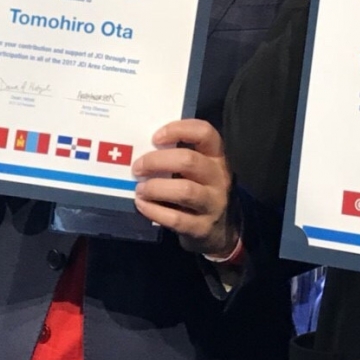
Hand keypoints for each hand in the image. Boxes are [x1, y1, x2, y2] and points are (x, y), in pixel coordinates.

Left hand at [132, 119, 235, 256]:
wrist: (221, 230)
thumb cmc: (200, 189)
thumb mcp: (197, 170)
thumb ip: (178, 156)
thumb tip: (141, 148)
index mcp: (216, 156)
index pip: (205, 132)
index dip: (179, 130)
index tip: (155, 137)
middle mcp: (219, 177)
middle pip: (189, 161)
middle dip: (157, 162)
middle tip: (138, 168)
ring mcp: (213, 204)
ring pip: (185, 191)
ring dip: (156, 188)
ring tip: (139, 189)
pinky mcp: (202, 227)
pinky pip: (176, 219)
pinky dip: (154, 211)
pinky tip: (142, 205)